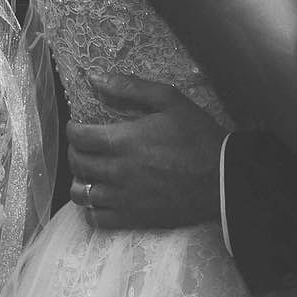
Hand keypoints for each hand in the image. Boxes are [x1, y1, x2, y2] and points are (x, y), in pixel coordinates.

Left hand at [65, 73, 225, 229]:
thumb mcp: (169, 100)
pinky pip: (95, 218)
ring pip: (81, 193)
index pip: (79, 137)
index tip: (79, 125)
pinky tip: (99, 197)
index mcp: (124, 140)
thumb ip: (130, 88)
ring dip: (80, 179)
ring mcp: (123, 198)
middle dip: (75, 150)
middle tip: (85, 144)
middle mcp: (117, 171)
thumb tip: (94, 78)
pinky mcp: (132, 218)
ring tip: (90, 171)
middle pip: (77, 163)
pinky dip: (90, 207)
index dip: (73, 129)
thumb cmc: (197, 136)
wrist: (222, 177)